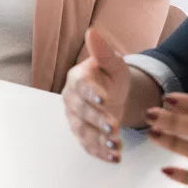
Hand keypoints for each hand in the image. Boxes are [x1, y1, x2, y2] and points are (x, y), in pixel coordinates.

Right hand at [63, 29, 128, 162]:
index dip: (91, 92)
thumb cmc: (111, 77)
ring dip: (99, 140)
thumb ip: (103, 51)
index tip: (104, 98)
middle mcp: (71, 99)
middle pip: (81, 111)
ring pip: (84, 131)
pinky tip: (114, 156)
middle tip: (113, 126)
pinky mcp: (82, 134)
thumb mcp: (113, 63)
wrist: (114, 95)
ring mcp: (75, 119)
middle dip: (97, 120)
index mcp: (77, 79)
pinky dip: (100, 152)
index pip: (81, 86)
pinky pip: (88, 145)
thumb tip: (92, 31)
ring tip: (116, 145)